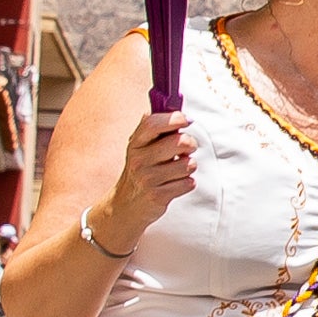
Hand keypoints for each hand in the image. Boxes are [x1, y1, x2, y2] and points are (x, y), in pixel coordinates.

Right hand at [102, 110, 198, 251]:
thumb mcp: (141, 147)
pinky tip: (175, 184)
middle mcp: (139, 159)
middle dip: (191, 144)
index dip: (174, 118)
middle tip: (186, 149)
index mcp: (136, 143)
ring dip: (189, 166)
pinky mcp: (158, 196)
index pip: (153, 123)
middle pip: (180, 142)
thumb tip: (178, 111)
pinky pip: (188, 183)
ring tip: (178, 169)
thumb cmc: (141, 170)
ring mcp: (148, 179)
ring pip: (188, 164)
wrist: (126, 205)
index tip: (186, 120)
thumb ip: (156, 129)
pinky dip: (187, 183)